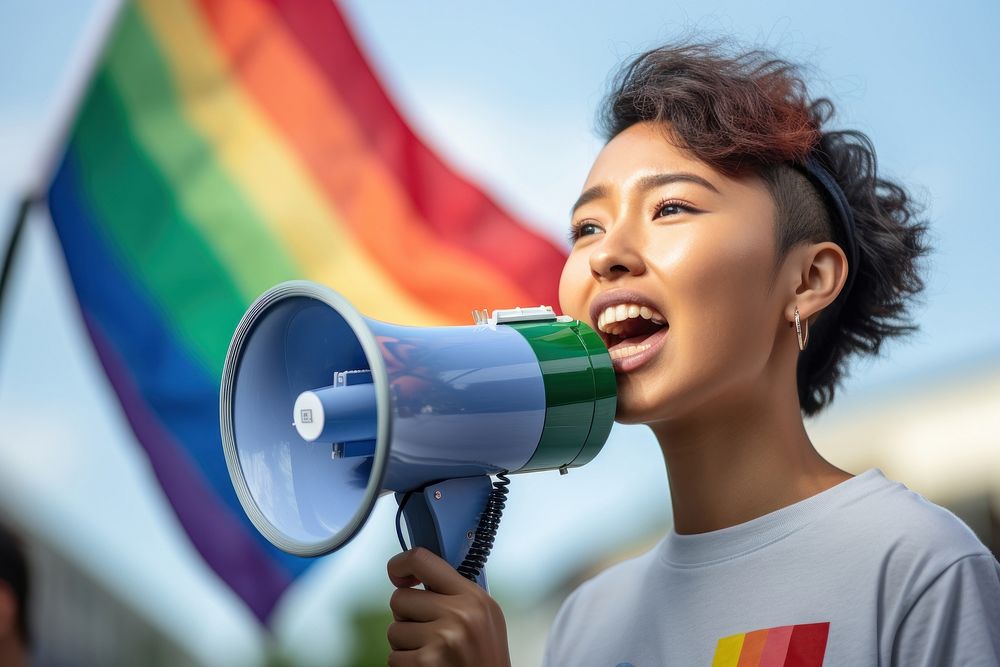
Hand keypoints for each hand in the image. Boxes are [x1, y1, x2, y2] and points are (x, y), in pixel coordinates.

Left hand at [386, 547, 510, 666]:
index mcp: (473, 596)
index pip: (422, 560)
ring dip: (406, 644)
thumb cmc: (484, 658)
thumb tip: (416, 575)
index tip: (397, 574)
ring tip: (432, 653)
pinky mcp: (427, 662)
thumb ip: (456, 594)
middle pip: (400, 598)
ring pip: (393, 630)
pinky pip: (393, 657)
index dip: (399, 564)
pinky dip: (405, 666)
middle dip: (406, 617)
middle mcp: (459, 613)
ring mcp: (443, 638)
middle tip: (427, 632)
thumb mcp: (484, 617)